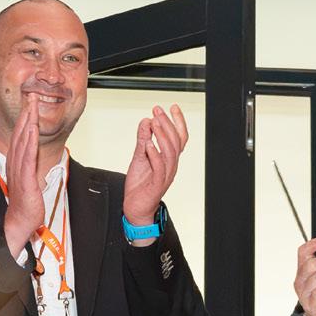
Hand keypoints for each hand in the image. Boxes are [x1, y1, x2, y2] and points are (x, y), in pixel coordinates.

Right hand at [1, 94, 43, 256]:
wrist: (20, 223)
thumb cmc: (25, 206)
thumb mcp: (28, 182)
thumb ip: (30, 168)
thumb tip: (34, 157)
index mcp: (16, 164)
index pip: (21, 137)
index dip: (25, 118)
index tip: (30, 103)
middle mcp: (15, 164)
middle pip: (20, 134)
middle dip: (26, 114)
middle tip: (30, 95)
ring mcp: (19, 171)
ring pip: (23, 141)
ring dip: (28, 122)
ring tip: (32, 105)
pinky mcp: (25, 179)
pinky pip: (28, 157)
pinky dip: (30, 141)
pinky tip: (32, 128)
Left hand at [122, 104, 187, 228]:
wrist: (135, 208)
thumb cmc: (140, 186)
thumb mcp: (139, 156)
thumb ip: (143, 139)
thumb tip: (146, 121)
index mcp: (168, 159)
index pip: (179, 137)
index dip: (178, 122)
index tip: (173, 107)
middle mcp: (170, 166)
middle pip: (176, 142)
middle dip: (167, 123)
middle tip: (157, 111)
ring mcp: (165, 175)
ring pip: (170, 153)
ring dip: (162, 136)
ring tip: (154, 122)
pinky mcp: (157, 185)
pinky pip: (159, 168)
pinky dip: (154, 154)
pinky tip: (148, 144)